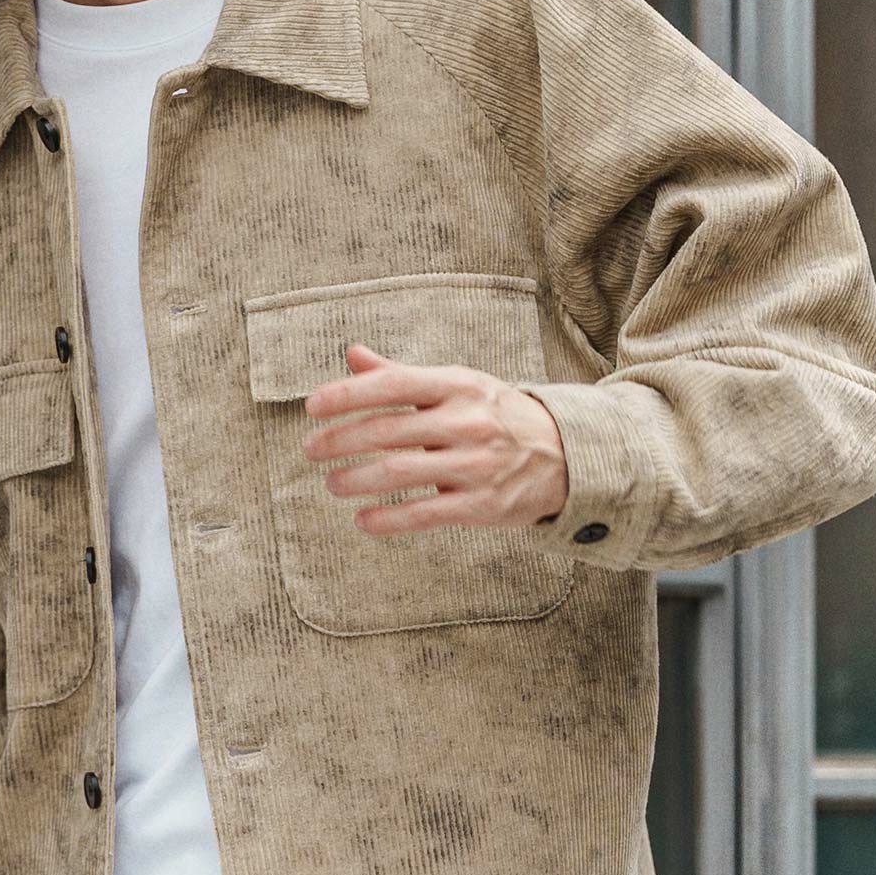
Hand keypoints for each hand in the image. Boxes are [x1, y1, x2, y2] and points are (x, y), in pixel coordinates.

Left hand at [300, 342, 568, 535]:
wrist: (565, 455)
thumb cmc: (494, 415)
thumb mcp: (456, 386)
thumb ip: (400, 375)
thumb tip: (352, 354)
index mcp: (458, 385)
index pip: (393, 384)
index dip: (347, 394)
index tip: (312, 407)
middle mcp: (467, 421)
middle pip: (388, 430)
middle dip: (340, 440)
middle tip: (310, 450)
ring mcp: (476, 464)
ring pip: (401, 472)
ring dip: (356, 479)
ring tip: (332, 484)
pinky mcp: (483, 505)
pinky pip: (425, 513)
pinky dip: (388, 519)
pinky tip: (362, 520)